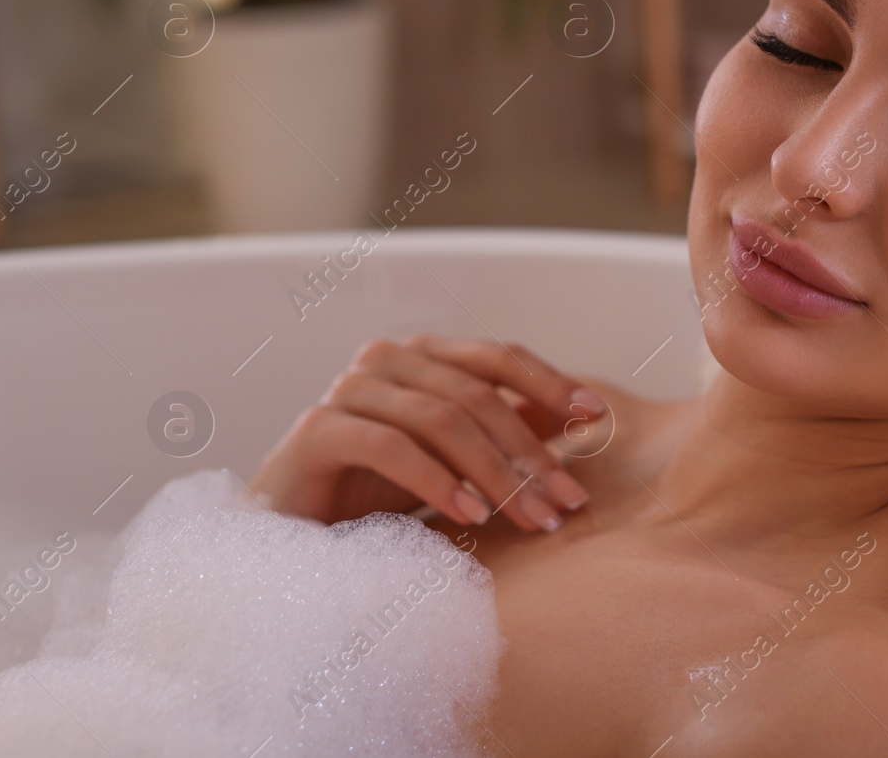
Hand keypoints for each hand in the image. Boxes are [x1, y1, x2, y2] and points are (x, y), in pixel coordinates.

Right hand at [247, 333, 609, 531]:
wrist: (290, 531)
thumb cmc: (374, 490)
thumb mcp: (454, 458)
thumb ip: (505, 428)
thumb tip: (580, 414)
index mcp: (422, 356)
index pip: (498, 358)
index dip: (550, 383)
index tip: (596, 418)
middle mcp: (385, 360)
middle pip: (477, 394)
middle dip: (531, 451)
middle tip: (568, 502)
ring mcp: (349, 389)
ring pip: (442, 419)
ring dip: (495, 473)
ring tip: (531, 519)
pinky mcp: (318, 430)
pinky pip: (392, 447)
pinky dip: (438, 480)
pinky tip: (471, 516)